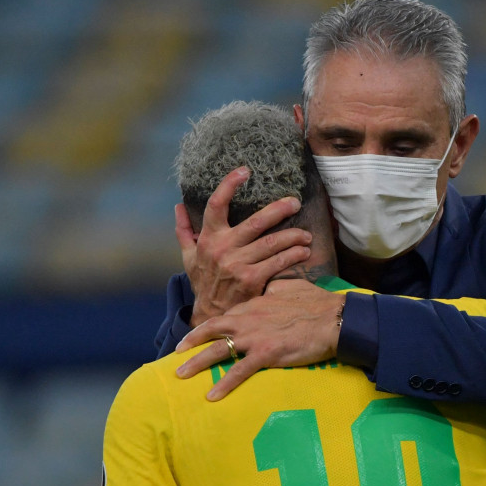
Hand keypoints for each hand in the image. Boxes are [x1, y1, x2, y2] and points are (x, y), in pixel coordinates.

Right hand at [175, 166, 313, 326]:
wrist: (211, 314)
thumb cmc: (203, 282)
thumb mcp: (188, 257)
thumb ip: (184, 230)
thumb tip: (178, 206)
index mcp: (209, 238)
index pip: (216, 204)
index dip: (229, 185)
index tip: (245, 171)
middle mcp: (223, 248)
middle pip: (255, 222)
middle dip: (279, 209)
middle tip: (295, 202)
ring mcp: (238, 264)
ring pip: (272, 243)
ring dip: (293, 236)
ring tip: (306, 234)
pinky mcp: (252, 280)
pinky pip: (278, 263)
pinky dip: (293, 255)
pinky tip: (303, 251)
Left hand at [175, 279, 345, 399]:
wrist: (334, 318)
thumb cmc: (317, 303)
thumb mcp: (289, 288)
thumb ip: (273, 291)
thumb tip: (269, 290)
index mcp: (254, 304)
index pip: (224, 316)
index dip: (208, 327)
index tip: (196, 336)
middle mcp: (248, 319)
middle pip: (212, 330)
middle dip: (191, 342)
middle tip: (176, 354)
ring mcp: (255, 337)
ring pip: (218, 350)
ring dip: (197, 363)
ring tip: (181, 375)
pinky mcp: (267, 354)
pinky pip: (239, 372)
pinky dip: (223, 384)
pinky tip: (211, 396)